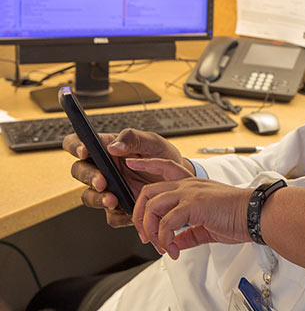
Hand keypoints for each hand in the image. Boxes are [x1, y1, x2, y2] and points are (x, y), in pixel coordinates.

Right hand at [63, 128, 193, 226]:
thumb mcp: (153, 142)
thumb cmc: (162, 155)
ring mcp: (108, 189)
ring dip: (97, 199)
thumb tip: (113, 146)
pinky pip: (110, 216)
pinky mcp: (118, 207)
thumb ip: (133, 139)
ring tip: (113, 199)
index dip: (75, 146)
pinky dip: (117, 216)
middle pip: (79, 171)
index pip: (78, 143)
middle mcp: (102, 169)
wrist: (178, 179)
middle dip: (88, 176)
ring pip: (88, 196)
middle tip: (102, 181)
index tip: (84, 151)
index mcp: (105, 148)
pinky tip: (128, 212)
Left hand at [129, 158, 251, 259]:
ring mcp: (190, 192)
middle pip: (148, 192)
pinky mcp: (194, 204)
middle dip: (140, 216)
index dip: (145, 165)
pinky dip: (165, 240)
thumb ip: (188, 233)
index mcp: (192, 186)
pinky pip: (167, 223)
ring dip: (150, 230)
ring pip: (153, 206)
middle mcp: (188, 185)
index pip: (164, 168)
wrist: (256, 214)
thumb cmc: (238, 217)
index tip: (131, 163)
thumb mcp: (207, 226)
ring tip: (160, 246)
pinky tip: (174, 250)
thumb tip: (176, 243)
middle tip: (146, 236)